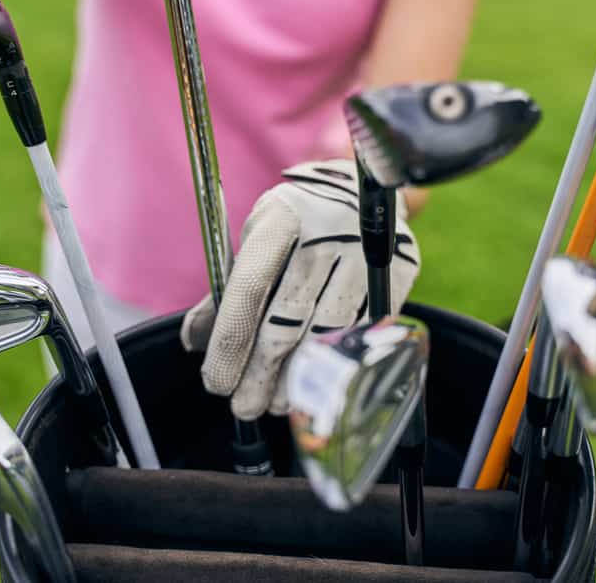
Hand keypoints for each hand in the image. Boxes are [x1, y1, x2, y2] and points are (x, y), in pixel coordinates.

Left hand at [180, 159, 420, 419]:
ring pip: (326, 334)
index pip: (250, 288)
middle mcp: (328, 232)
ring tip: (276, 403)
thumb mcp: (257, 240)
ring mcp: (367, 253)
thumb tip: (196, 342)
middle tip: (244, 405)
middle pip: (288, 320)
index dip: (231, 342)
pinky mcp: (399, 272)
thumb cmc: (297, 223)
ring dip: (298, 379)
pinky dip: (336, 363)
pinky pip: (362, 332)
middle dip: (260, 373)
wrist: (360, 190)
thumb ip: (227, 290)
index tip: (216, 381)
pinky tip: (316, 382)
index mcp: (281, 217)